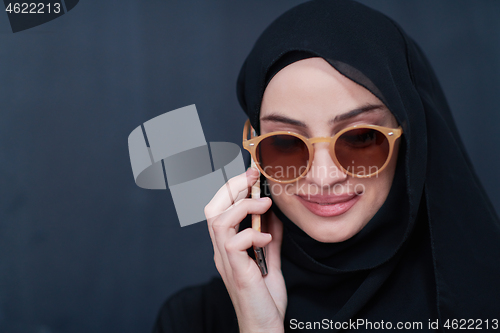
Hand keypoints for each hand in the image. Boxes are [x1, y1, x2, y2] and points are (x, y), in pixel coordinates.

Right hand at [205, 168, 286, 332]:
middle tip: (252, 176)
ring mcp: (226, 261)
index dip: (232, 189)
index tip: (251, 175)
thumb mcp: (270, 260)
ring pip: (218, 221)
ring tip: (264, 204)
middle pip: (212, 209)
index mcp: (228, 246)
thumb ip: (269, 237)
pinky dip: (252, 233)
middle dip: (231, 187)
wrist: (263, 327)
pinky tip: (267, 238)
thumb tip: (273, 214)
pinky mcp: (236, 271)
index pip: (220, 210)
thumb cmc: (264, 298)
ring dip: (242, 206)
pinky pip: (234, 242)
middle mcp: (222, 251)